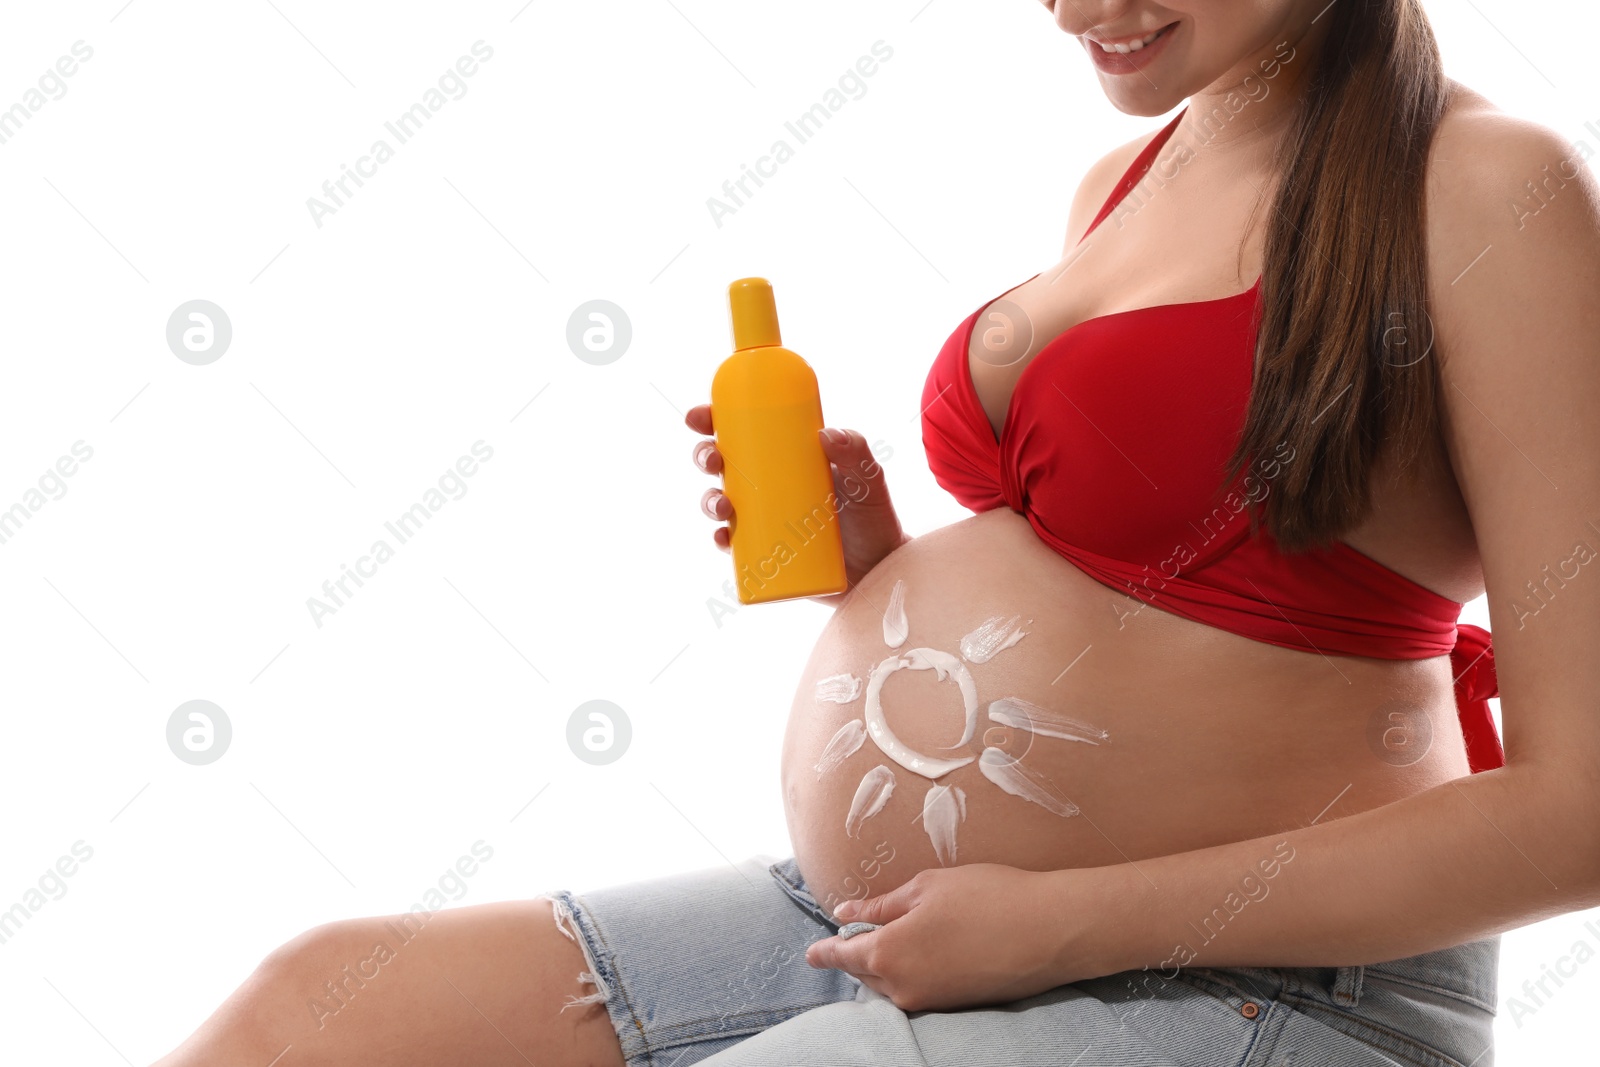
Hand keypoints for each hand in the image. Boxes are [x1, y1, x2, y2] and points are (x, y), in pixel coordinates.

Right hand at [685, 405, 908, 596]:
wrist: (880, 570)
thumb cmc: (874, 518)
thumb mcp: (869, 479)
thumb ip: (857, 452)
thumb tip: (825, 435)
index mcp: (786, 457)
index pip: (743, 430)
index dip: (713, 419)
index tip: (699, 416)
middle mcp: (767, 486)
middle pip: (722, 464)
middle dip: (704, 457)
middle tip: (714, 460)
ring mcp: (763, 519)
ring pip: (720, 503)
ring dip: (708, 500)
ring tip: (723, 505)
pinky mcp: (764, 552)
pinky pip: (732, 545)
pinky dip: (721, 540)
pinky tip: (723, 538)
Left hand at [803, 864, 1081, 1011]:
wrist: (1050, 930)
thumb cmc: (987, 897)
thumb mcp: (926, 888)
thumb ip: (881, 906)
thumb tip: (846, 913)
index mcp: (887, 954)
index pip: (842, 955)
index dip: (825, 951)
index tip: (811, 951)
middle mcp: (903, 987)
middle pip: (865, 972)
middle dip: (858, 952)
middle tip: (860, 928)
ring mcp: (930, 1001)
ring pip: (891, 984)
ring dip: (886, 963)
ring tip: (897, 935)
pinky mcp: (955, 1005)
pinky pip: (917, 990)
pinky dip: (911, 971)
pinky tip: (928, 949)